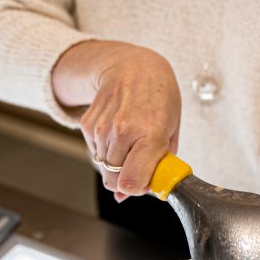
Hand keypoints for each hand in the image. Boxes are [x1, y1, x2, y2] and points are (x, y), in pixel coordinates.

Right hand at [52, 41, 180, 201]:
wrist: (133, 66)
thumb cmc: (159, 98)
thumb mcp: (172, 129)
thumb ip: (159, 164)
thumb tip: (136, 193)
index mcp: (151, 133)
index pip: (132, 182)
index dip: (138, 189)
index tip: (146, 182)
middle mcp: (123, 131)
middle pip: (115, 179)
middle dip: (128, 178)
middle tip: (140, 161)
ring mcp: (102, 127)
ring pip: (104, 168)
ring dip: (117, 163)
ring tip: (131, 141)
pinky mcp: (87, 125)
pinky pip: (95, 154)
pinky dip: (107, 151)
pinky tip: (119, 133)